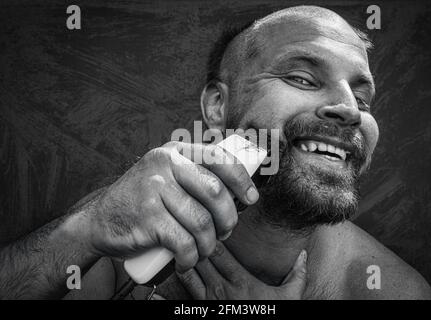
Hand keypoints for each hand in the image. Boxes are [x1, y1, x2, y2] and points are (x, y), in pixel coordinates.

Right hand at [83, 141, 258, 271]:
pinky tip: (186, 261)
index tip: (251, 198)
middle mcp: (164, 165)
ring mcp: (154, 189)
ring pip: (201, 221)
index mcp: (174, 152)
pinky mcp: (147, 217)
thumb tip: (237, 192)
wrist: (99, 220)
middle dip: (228, 218)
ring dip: (209, 244)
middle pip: (215, 191)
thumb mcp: (165, 176)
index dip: (241, 179)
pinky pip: (184, 242)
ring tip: (203, 250)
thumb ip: (194, 175)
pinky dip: (191, 258)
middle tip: (225, 232)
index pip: (218, 157)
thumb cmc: (142, 202)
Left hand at [177, 241, 307, 299]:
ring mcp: (209, 303)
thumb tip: (303, 255)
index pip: (218, 251)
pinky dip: (179, 282)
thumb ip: (297, 275)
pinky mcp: (202, 312)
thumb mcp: (289, 298)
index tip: (210, 229)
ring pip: (188, 274)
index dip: (211, 238)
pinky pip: (183, 294)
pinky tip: (175, 274)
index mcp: (241, 281)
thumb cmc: (271, 319)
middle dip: (195, 245)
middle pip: (200, 259)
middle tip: (192, 234)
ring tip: (184, 251)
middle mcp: (221, 290)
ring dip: (185, 261)